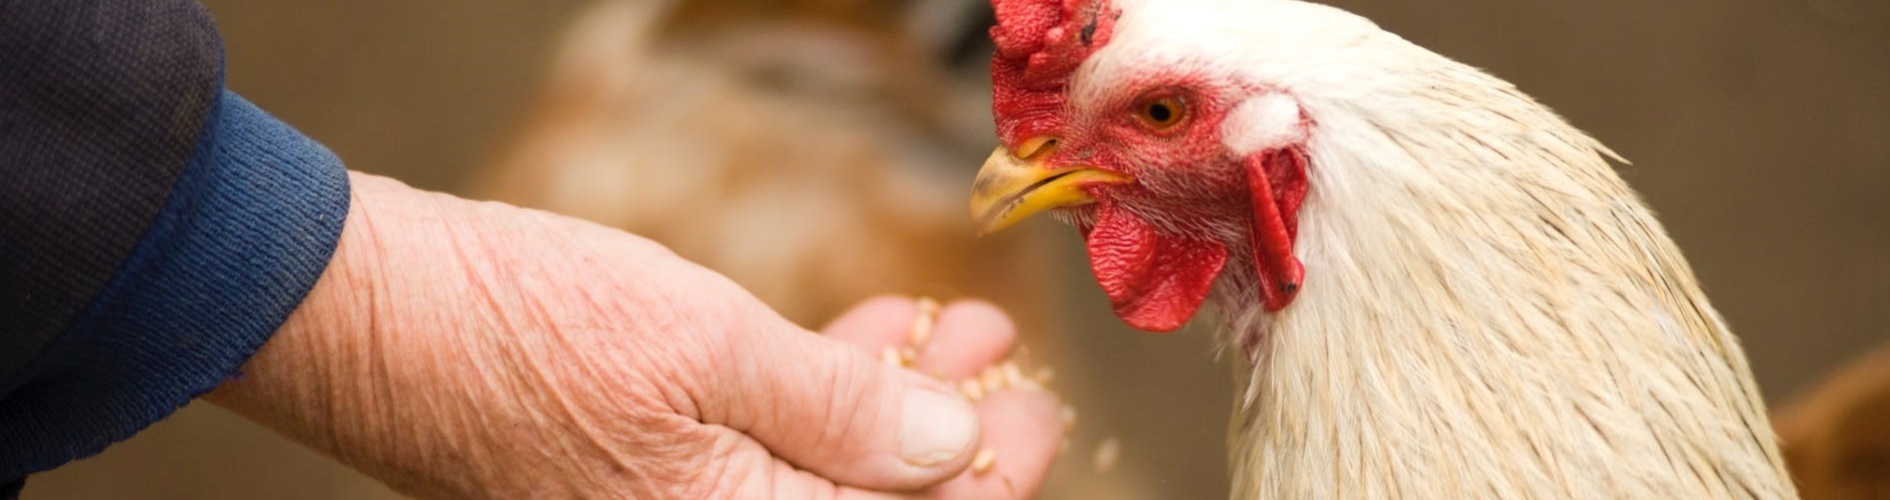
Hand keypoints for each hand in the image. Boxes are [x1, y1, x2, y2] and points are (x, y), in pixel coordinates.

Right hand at [204, 173, 1064, 498]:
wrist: (376, 317)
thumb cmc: (527, 330)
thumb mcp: (711, 351)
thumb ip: (842, 411)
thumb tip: (951, 451)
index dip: (990, 481)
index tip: (1037, 411)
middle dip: (949, 436)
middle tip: (996, 351)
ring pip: (823, 474)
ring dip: (893, 402)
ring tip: (944, 321)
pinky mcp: (647, 469)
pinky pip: (763, 449)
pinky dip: (820, 396)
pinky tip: (859, 336)